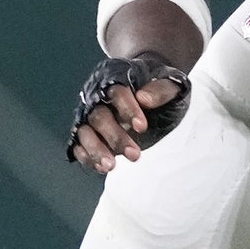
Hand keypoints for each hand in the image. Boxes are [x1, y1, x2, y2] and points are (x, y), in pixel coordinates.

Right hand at [68, 51, 190, 170]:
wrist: (152, 94)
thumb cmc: (159, 88)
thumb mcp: (169, 85)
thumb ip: (160, 90)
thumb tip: (144, 98)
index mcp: (117, 81)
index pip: (117, 93)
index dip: (128, 110)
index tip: (141, 127)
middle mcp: (99, 98)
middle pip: (99, 117)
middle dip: (115, 137)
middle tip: (135, 155)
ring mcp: (90, 117)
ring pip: (85, 132)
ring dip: (97, 150)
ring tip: (111, 166)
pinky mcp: (88, 135)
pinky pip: (79, 146)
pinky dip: (87, 157)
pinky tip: (101, 167)